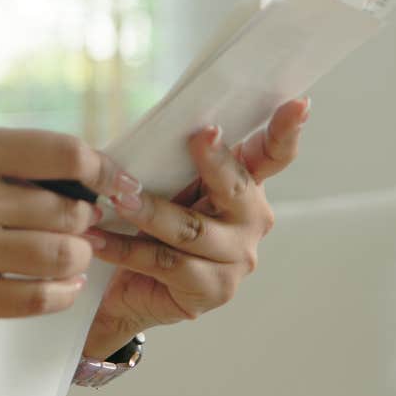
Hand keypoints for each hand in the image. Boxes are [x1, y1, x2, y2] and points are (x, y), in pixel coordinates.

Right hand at [0, 126, 140, 327]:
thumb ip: (15, 162)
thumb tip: (88, 180)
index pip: (66, 153)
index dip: (104, 170)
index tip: (117, 183)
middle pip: (69, 209)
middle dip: (87, 219)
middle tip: (84, 223)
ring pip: (60, 255)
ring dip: (78, 257)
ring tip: (72, 253)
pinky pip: (36, 299)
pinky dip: (60, 293)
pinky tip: (60, 285)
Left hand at [81, 97, 309, 356]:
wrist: (131, 291)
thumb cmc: (151, 224)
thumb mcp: (165, 185)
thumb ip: (174, 159)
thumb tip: (160, 121)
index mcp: (245, 185)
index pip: (273, 155)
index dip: (286, 130)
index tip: (299, 104)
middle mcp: (251, 220)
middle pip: (235, 186)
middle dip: (215, 160)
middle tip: (198, 136)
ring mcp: (237, 258)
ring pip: (191, 228)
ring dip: (150, 212)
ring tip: (117, 198)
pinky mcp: (212, 290)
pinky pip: (165, 262)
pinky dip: (126, 249)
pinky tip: (97, 240)